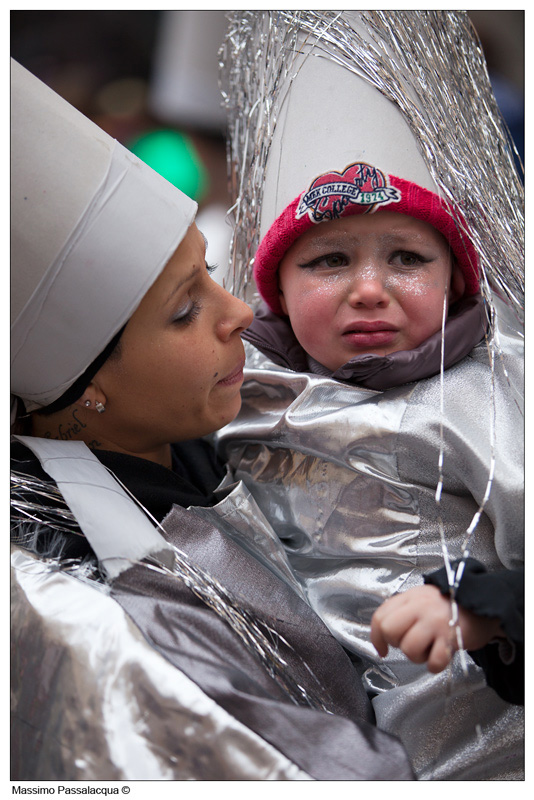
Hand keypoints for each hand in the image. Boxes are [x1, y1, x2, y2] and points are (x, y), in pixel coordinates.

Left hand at [370, 585, 503, 672]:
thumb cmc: (449, 606)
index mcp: (409, 597)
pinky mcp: (451, 638)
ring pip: (409, 648)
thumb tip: (381, 635)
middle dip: (396, 643)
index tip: (382, 649)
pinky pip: (434, 662)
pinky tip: (440, 656)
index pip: (380, 617)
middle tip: (410, 643)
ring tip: (428, 649)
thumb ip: (402, 611)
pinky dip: (435, 666)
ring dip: (417, 657)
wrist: (482, 604)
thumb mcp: (421, 599)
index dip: (376, 637)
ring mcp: (435, 622)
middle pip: (389, 630)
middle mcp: (420, 607)